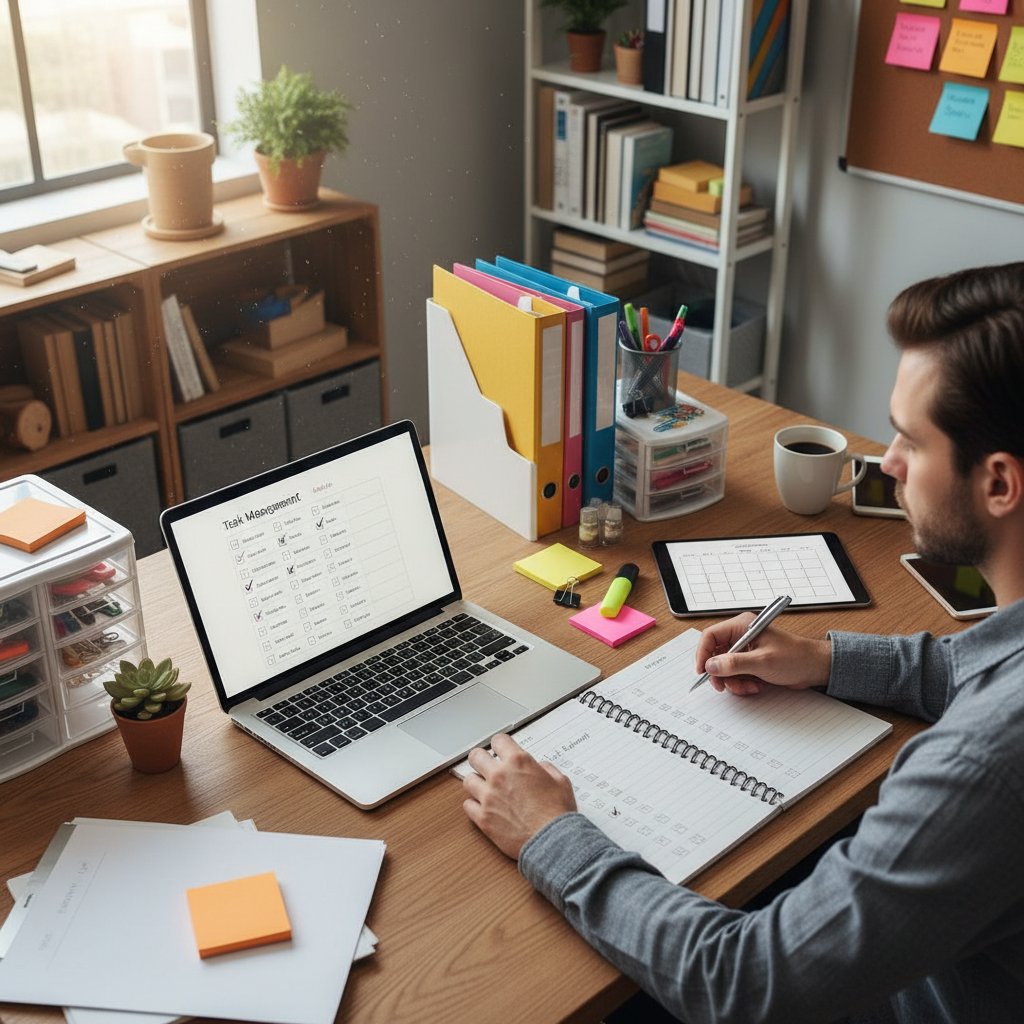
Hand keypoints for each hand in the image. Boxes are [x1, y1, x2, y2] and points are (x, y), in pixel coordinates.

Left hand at [462, 733, 575, 860]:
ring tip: (485, 789)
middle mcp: (499, 776)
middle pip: (476, 756)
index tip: (500, 750)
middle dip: (481, 759)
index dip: (500, 745)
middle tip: (487, 766)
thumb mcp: (561, 781)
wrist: (553, 841)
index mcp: (518, 762)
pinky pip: (467, 805)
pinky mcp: (483, 818)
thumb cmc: (558, 813)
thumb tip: (539, 767)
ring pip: (468, 780)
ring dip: (476, 783)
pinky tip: (484, 807)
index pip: (498, 740)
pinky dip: (474, 805)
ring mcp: (488, 797)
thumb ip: (546, 769)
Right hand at [695, 612, 832, 694]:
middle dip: (720, 672)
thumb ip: (734, 663)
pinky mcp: (750, 661)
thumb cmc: (795, 657)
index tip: (703, 671)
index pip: (711, 636)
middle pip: (715, 654)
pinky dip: (741, 683)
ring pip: (724, 667)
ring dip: (733, 681)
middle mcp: (741, 635)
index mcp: (742, 626)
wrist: (814, 668)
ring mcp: (745, 649)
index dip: (703, 653)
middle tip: (722, 685)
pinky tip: (755, 685)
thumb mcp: (762, 661)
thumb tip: (710, 666)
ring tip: (748, 686)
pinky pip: (735, 674)